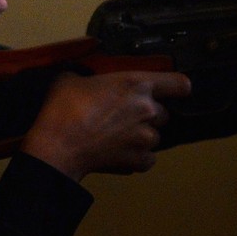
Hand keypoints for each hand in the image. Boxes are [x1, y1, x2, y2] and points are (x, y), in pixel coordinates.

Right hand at [21, 69, 193, 178]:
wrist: (58, 146)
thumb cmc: (63, 111)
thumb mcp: (71, 79)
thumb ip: (88, 76)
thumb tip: (84, 77)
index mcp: (136, 83)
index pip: (179, 84)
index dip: (176, 87)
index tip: (172, 91)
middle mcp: (147, 109)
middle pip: (163, 113)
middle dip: (148, 115)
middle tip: (125, 116)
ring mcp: (146, 137)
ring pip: (155, 136)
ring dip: (141, 136)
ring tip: (118, 137)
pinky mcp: (140, 159)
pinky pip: (147, 159)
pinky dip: (137, 157)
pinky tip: (119, 153)